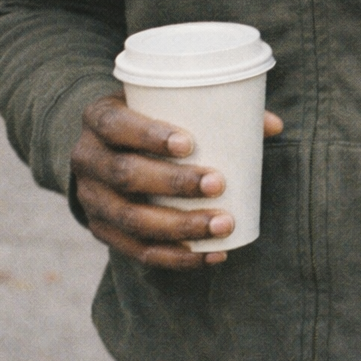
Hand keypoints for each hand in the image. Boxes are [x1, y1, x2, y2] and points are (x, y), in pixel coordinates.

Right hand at [72, 94, 283, 269]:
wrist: (106, 147)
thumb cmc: (149, 118)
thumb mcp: (166, 103)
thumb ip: (217, 109)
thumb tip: (273, 125)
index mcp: (99, 118)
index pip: (117, 126)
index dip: (148, 135)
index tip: (189, 143)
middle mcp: (86, 159)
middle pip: (125, 175)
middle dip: (173, 184)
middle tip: (218, 184)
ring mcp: (90, 200)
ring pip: (131, 220)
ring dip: (180, 226)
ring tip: (223, 224)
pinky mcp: (102, 231)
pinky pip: (137, 251)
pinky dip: (176, 258)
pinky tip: (210, 256)